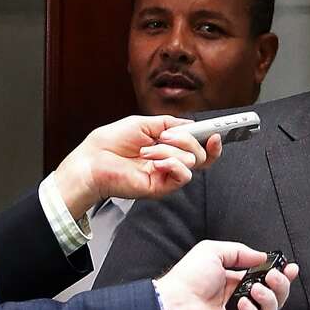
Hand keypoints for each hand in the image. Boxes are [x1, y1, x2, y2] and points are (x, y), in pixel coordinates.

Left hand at [52, 114, 223, 219]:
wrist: (93, 160)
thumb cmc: (111, 143)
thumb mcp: (144, 123)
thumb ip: (170, 123)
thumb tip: (191, 124)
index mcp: (168, 148)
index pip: (198, 149)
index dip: (211, 142)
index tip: (216, 134)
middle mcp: (170, 163)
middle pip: (200, 154)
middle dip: (185, 140)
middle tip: (165, 137)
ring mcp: (166, 176)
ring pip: (190, 161)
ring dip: (168, 150)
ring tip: (146, 152)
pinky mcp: (162, 187)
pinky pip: (183, 175)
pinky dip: (171, 163)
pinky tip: (154, 162)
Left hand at [154, 242, 293, 309]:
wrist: (173, 303)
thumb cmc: (188, 278)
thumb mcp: (214, 251)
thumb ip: (241, 252)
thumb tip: (262, 257)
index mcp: (235, 282)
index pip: (266, 280)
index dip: (282, 275)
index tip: (291, 268)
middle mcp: (240, 300)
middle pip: (274, 297)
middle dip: (281, 286)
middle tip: (274, 276)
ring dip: (269, 298)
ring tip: (256, 288)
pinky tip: (242, 303)